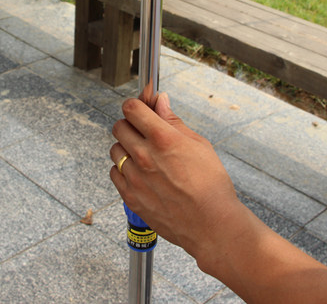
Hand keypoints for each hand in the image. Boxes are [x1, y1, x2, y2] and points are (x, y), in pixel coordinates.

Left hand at [109, 94, 244, 263]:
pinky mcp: (130, 197)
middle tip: (144, 132)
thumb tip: (160, 101)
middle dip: (131, 125)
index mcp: (163, 138)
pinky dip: (124, 170)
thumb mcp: (198, 145)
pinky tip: (141, 174)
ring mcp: (135, 177)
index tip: (140, 108)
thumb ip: (173, 121)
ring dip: (126, 148)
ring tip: (145, 157)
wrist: (211, 224)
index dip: (136, 105)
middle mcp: (145, 155)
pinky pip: (115, 173)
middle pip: (119, 126)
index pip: (132, 108)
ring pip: (115, 149)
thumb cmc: (211, 185)